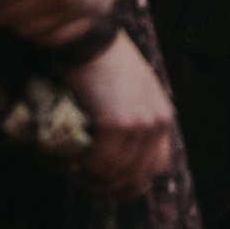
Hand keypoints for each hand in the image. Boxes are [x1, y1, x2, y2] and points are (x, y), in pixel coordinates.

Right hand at [65, 31, 175, 198]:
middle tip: (80, 181)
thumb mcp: (135, 93)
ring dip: (88, 177)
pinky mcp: (117, 124)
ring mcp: (139, 125)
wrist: (93, 41)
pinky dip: (80, 167)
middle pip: (137, 176)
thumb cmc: (106, 64)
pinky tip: (65, 160)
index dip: (132, 182)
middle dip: (108, 187)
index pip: (157, 166)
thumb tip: (119, 157)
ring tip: (68, 170)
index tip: (108, 186)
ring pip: (115, 172)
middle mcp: (157, 123)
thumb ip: (135, 120)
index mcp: (163, 116)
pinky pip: (99, 162)